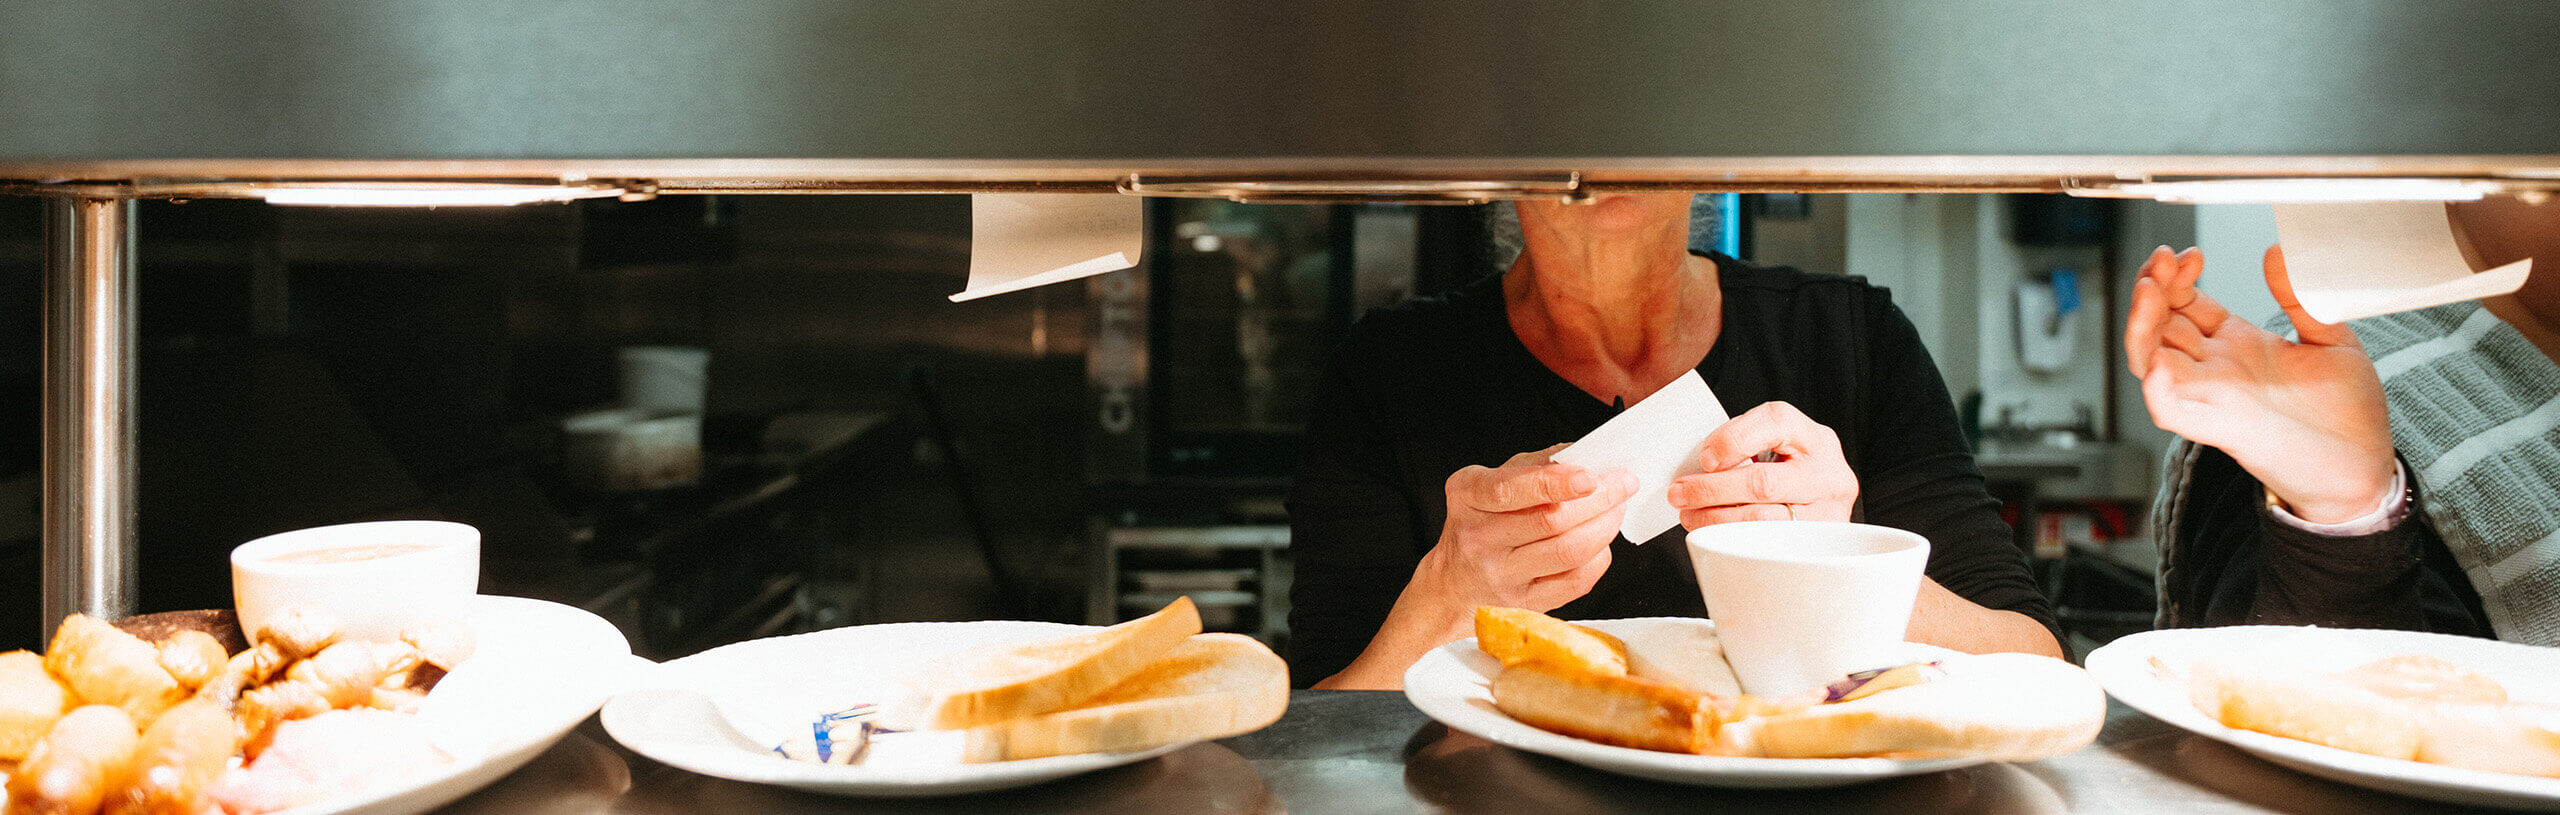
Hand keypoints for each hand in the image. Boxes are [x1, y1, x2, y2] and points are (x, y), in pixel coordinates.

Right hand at [1415, 444, 1637, 612]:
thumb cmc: (1481, 520)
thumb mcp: (1491, 480)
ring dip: (1605, 527)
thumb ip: (1535, 465)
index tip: (1591, 476)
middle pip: (1550, 521)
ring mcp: (1500, 575)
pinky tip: (1601, 542)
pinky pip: (1574, 582)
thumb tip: (1586, 455)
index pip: (1510, 490)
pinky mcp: (1523, 602)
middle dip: (1599, 500)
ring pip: (1568, 552)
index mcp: (1468, 497)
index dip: (1555, 483)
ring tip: (1617, 509)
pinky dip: (1598, 558)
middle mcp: (1478, 538)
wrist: (1454, 581)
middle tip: (1624, 484)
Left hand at [1669, 402, 1858, 526]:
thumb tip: (1694, 470)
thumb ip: (1740, 446)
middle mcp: (1829, 474)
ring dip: (1715, 518)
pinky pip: (1765, 545)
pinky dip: (1731, 537)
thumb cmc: (1786, 468)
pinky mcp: (1817, 545)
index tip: (1704, 459)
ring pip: (1763, 520)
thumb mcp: (1772, 445)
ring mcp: (1828, 513)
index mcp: (1813, 438)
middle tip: (1679, 493)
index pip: (1776, 422)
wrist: (1821, 500)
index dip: (1734, 440)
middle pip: (1764, 482)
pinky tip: (1712, 531)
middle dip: (1712, 489)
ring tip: (1690, 514)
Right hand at [2124, 245, 2396, 522]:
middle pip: (2159, 325)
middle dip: (2151, 288)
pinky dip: (2157, 387)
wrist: (2364, 469)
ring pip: (2151, 359)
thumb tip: (2280, 254)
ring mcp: (2213, 398)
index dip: (2178, 277)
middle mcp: (2218, 370)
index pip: (2186, 305)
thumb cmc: (2348, 416)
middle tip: (2162, 261)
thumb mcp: (2332, 340)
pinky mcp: (2218, 427)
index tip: (2189, 255)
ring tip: (2148, 291)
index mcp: (2240, 346)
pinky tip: (2159, 361)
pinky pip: (2169, 408)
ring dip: (2141, 324)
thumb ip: (2303, 299)